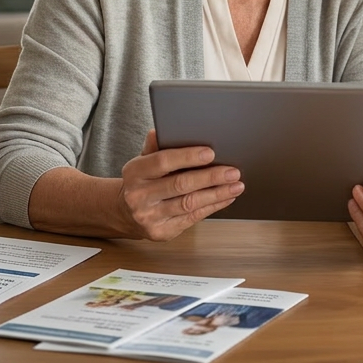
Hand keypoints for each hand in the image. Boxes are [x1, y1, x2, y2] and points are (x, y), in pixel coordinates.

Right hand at [118, 130, 244, 240]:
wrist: (127, 213)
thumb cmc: (143, 182)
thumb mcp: (144, 162)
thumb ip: (154, 147)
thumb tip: (159, 131)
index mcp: (135, 172)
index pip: (163, 162)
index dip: (188, 157)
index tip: (210, 153)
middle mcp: (139, 196)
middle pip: (180, 185)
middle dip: (210, 177)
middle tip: (232, 172)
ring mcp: (149, 216)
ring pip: (189, 204)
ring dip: (217, 194)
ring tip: (236, 185)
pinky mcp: (161, 232)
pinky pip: (192, 218)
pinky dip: (212, 207)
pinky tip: (226, 198)